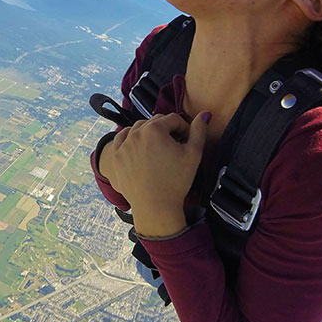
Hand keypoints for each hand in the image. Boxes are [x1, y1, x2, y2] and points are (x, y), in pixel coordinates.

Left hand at [109, 112, 209, 236]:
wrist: (155, 207)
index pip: (173, 119)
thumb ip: (199, 131)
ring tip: (158, 148)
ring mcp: (123, 144)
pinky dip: (131, 139)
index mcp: (155, 129)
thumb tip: (205, 114)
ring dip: (149, 133)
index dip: (183, 128)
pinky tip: (140, 147)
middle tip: (174, 146)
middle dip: (167, 130)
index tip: (187, 141)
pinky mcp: (116, 156)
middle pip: (155, 122)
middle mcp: (136, 133)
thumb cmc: (176, 181)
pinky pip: (122, 139)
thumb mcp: (194, 154)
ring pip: (138, 129)